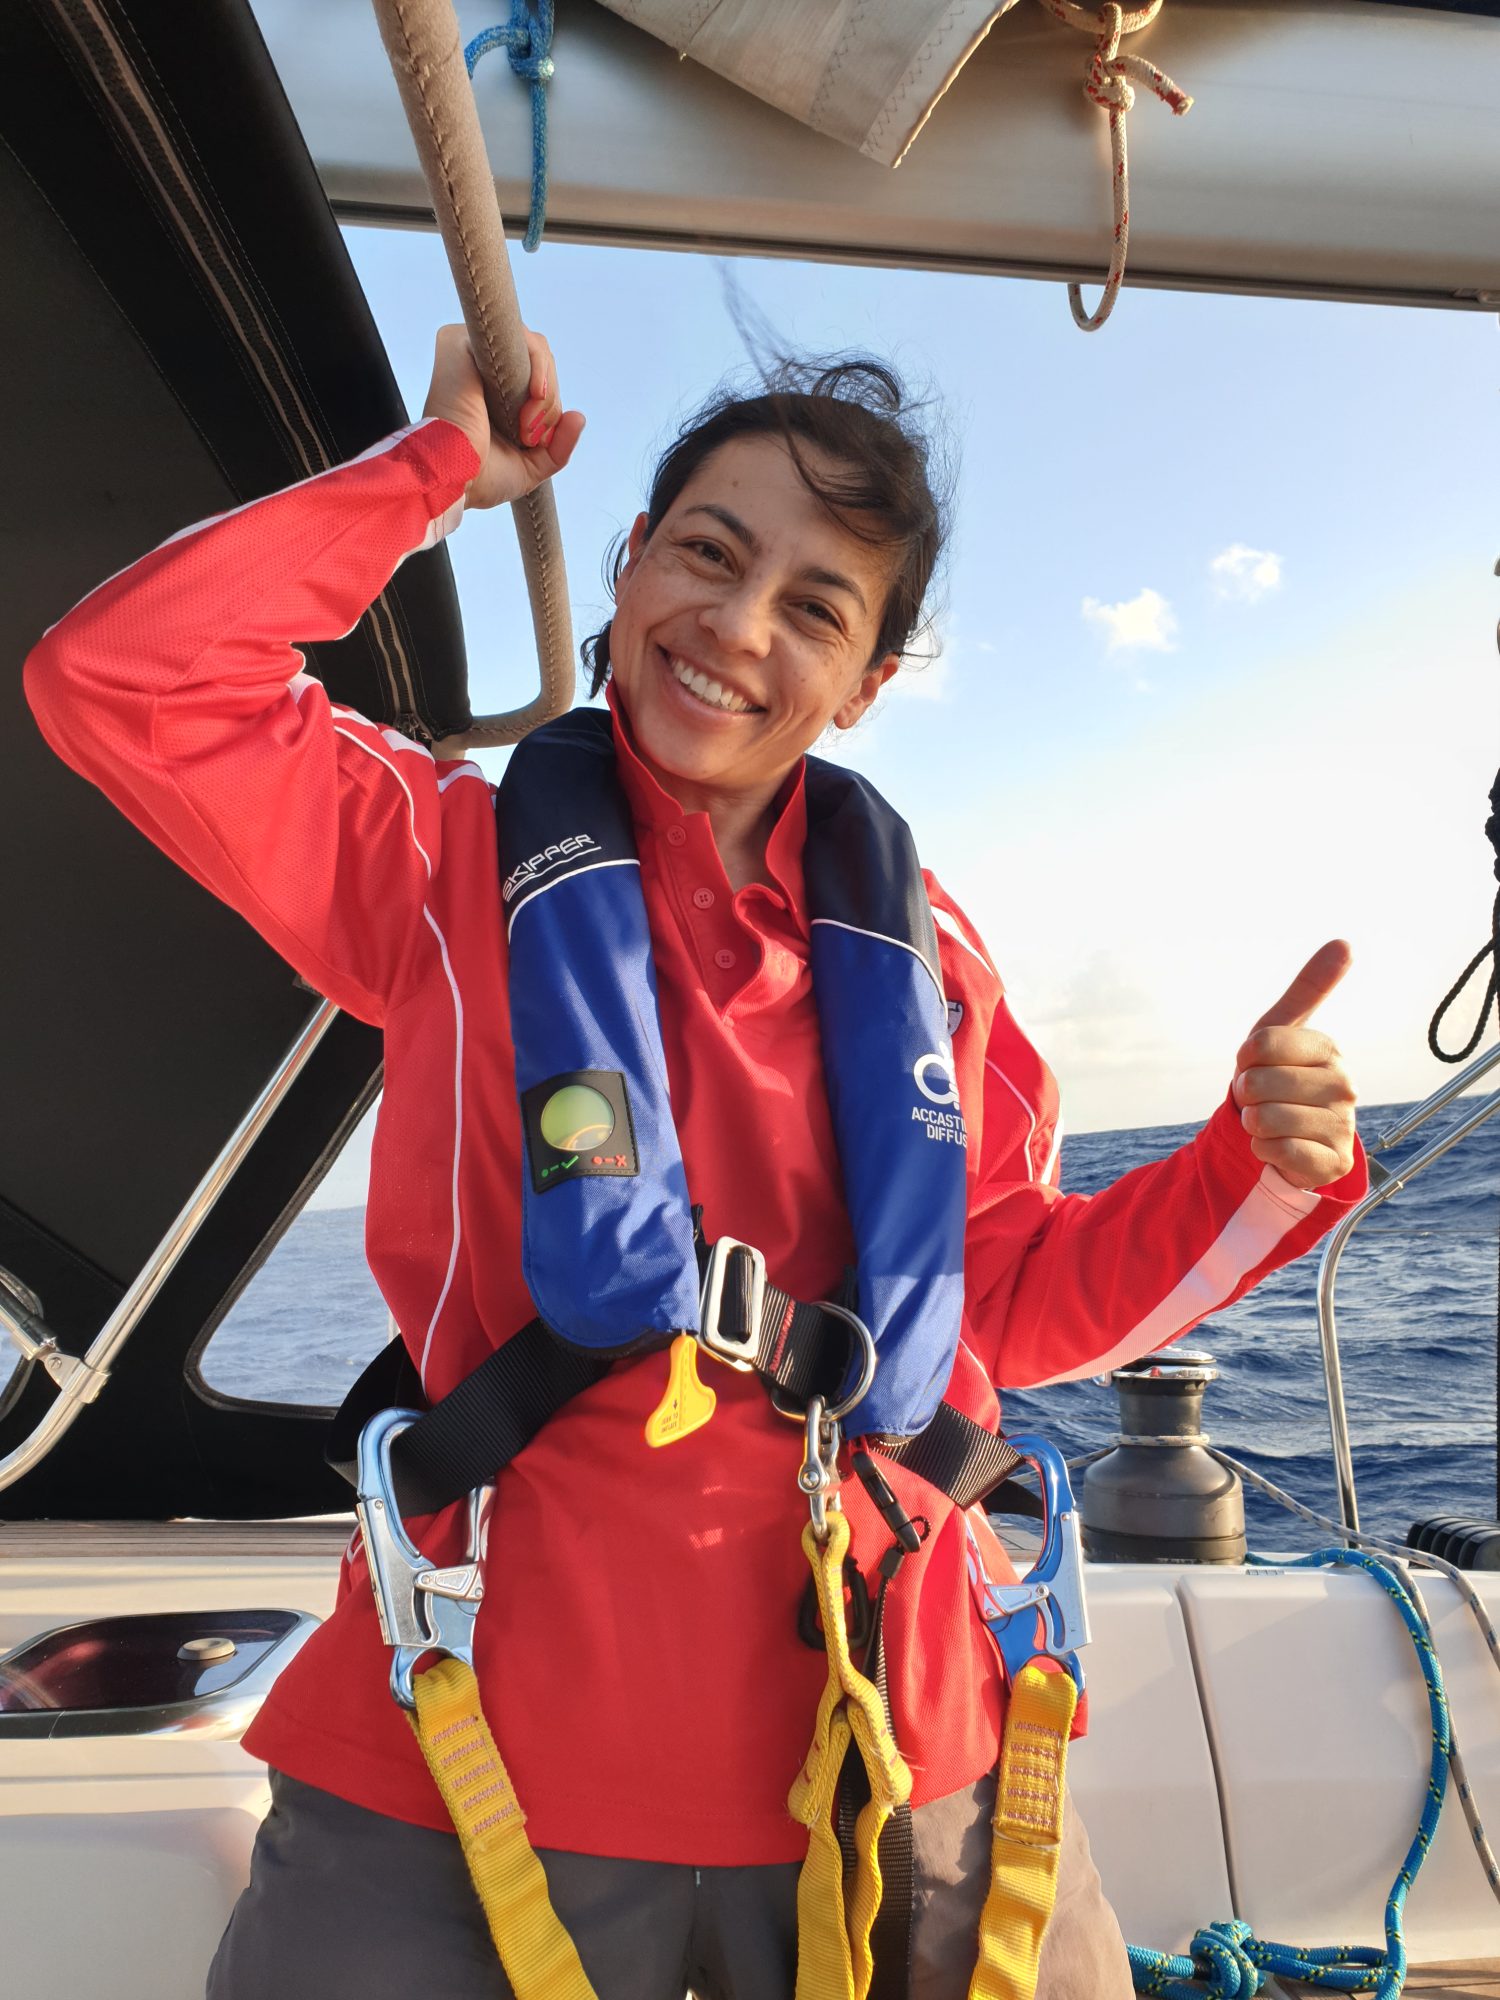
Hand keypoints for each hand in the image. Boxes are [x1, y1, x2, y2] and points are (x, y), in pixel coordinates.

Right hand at [421, 323, 583, 510]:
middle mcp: (479, 366)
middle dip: (549, 404)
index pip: (537, 378)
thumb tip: (579, 417)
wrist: (455, 480)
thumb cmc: (481, 477)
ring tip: (526, 424)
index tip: (536, 440)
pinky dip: (537, 368)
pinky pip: (520, 336)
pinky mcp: (463, 341)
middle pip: (540, 363)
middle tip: (529, 435)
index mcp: (490, 390)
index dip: (549, 406)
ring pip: (535, 348)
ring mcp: (471, 350)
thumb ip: (558, 445)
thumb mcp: (530, 466)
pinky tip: (533, 396)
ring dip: (545, 392)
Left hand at [1232, 940, 1357, 1189]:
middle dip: (1247, 1094)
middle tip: (1262, 1099)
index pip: (1260, 1045)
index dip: (1245, 1060)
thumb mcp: (1281, 1029)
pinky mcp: (1333, 1164)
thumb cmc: (1279, 1076)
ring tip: (1270, 1122)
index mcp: (1328, 1049)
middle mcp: (1344, 1085)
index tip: (1257, 1066)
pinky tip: (1278, 1146)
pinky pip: (1274, 1152)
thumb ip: (1309, 987)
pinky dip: (1262, 1150)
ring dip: (1253, 1123)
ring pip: (1265, 1120)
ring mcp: (1342, 1126)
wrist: (1286, 1136)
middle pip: (1259, 1083)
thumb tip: (1345, 942)